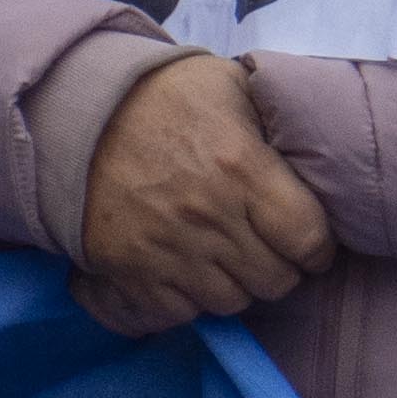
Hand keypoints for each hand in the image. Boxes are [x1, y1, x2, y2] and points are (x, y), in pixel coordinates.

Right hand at [70, 54, 338, 338]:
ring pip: (231, 302)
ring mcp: (168, 249)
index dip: (319, 249)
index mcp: (243, 167)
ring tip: (237, 263)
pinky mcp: (130, 271)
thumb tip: (313, 147)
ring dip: (241, 287)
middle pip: (275, 280)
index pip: (307, 237)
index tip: (315, 247)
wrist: (77, 115)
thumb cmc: (165, 94)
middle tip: (277, 255)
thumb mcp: (233, 85)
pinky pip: (180, 312)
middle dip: (285, 271)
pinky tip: (196, 273)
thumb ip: (276, 120)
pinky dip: (194, 301)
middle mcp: (209, 215)